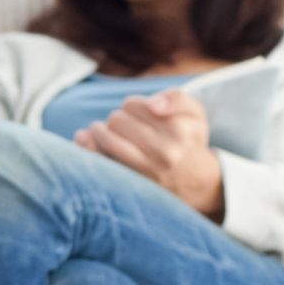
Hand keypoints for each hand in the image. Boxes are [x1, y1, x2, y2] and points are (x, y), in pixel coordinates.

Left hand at [74, 88, 224, 218]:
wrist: (196, 184)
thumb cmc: (189, 141)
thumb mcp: (194, 114)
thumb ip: (176, 98)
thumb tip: (152, 104)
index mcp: (178, 130)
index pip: (132, 105)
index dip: (131, 107)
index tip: (137, 115)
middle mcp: (164, 152)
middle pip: (117, 120)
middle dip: (117, 119)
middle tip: (123, 126)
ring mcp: (146, 172)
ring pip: (105, 138)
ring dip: (99, 132)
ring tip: (103, 132)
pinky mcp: (132, 186)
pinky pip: (100, 161)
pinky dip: (89, 148)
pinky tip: (87, 141)